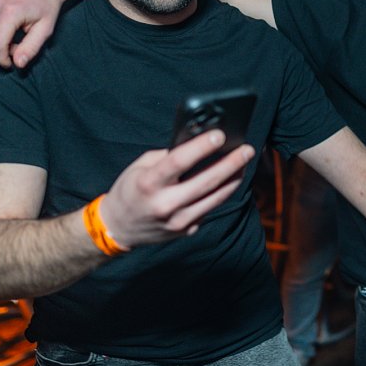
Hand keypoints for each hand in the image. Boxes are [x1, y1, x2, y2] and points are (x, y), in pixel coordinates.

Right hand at [0, 0, 79, 68]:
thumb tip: (17, 64)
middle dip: (0, 48)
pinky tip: (3, 25)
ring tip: (11, 35)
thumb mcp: (45, 30)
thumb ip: (30, 48)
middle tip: (17, 45)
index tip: (10, 63)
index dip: (2, 58)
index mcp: (11, 10)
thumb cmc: (46, 8)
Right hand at [99, 130, 253, 249]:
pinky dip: (221, 192)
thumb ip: (166, 156)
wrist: (118, 227)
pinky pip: (210, 207)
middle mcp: (165, 204)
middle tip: (247, 149)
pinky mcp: (187, 230)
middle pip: (206, 181)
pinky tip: (230, 179)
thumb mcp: (139, 167)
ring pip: (215, 197)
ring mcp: (178, 221)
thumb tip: (197, 143)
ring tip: (244, 162)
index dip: (201, 147)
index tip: (219, 135)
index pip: (179, 162)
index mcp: (148, 184)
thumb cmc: (130, 191)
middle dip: (231, 163)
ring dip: (234, 178)